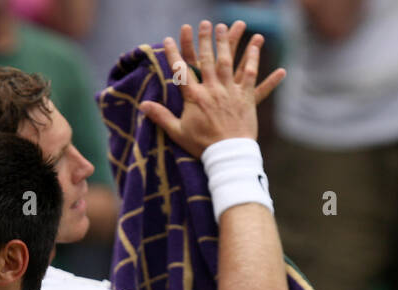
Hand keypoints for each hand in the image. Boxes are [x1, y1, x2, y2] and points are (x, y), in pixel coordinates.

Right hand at [138, 21, 284, 156]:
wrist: (228, 156)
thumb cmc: (202, 146)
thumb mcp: (178, 132)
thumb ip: (161, 116)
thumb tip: (142, 105)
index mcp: (194, 98)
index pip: (181, 71)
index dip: (173, 54)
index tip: (167, 40)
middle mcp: (212, 90)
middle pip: (206, 60)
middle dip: (203, 40)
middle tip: (202, 24)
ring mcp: (229, 92)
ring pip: (227, 62)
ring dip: (225, 42)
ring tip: (223, 27)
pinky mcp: (245, 97)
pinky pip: (250, 73)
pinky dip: (253, 58)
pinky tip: (255, 44)